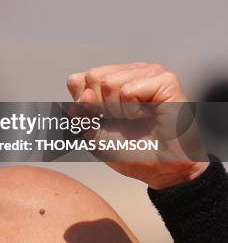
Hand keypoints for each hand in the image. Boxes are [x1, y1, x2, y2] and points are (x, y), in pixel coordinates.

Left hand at [66, 62, 208, 189]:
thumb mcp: (92, 132)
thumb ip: (78, 108)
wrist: (161, 171)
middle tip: (122, 121)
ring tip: (136, 119)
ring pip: (109, 82)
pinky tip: (148, 116)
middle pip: (93, 76)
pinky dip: (133, 110)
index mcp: (112, 79)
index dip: (83, 104)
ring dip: (118, 110)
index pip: (79, 79)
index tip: (101, 120)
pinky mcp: (166, 81)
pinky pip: (129, 90)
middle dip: (100, 106)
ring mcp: (150, 73)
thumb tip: (78, 83)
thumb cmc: (130, 150)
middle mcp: (130, 72)